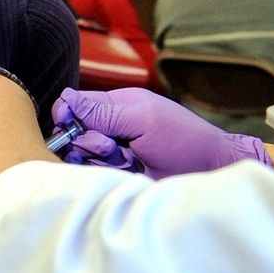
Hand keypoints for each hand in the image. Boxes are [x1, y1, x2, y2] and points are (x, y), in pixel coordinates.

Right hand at [53, 87, 272, 178]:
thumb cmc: (183, 140)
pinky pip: (93, 173)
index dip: (66, 114)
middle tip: (114, 147)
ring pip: (81, 155)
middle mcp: (110, 128)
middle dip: (89, 141)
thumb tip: (65, 98)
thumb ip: (102, 111)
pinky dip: (104, 173)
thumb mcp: (142, 118)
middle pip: (74, 132)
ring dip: (99, 159)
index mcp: (116, 105)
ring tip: (125, 161)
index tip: (68, 124)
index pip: (74, 103)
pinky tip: (125, 172)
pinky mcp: (115, 174)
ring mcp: (112, 153)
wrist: (208, 173)